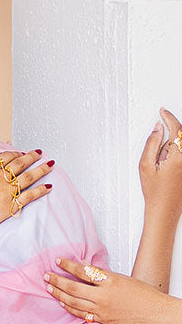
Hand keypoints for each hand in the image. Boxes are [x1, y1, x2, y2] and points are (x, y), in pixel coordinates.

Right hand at [0, 151, 53, 241]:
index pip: (7, 157)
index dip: (16, 153)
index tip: (22, 153)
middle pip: (21, 164)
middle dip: (33, 157)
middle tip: (40, 154)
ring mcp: (6, 192)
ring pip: (28, 177)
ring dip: (41, 170)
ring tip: (50, 165)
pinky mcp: (9, 207)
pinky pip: (29, 197)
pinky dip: (40, 191)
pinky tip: (48, 187)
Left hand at [44, 257, 170, 323]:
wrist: (152, 311)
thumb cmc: (141, 293)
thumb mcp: (121, 278)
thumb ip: (102, 276)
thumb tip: (84, 269)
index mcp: (109, 281)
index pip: (83, 271)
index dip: (68, 265)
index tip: (58, 261)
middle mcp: (103, 296)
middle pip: (73, 288)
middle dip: (57, 281)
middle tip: (46, 276)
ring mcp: (101, 309)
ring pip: (73, 302)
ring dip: (59, 294)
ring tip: (49, 288)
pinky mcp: (101, 320)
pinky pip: (81, 313)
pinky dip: (70, 308)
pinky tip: (62, 303)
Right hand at [140, 109, 181, 224]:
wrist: (164, 211)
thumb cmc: (155, 193)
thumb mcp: (145, 166)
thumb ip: (151, 143)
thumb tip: (157, 128)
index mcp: (178, 156)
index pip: (176, 129)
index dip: (169, 117)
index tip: (163, 112)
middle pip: (180, 137)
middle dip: (168, 141)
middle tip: (158, 156)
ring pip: (181, 146)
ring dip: (171, 150)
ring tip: (162, 167)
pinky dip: (175, 156)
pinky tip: (168, 170)